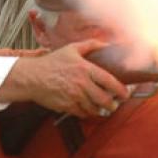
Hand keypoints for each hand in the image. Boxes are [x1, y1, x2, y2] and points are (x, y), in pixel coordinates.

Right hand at [0, 40, 129, 118]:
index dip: (121, 90)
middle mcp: (82, 84)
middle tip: (114, 104)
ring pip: (95, 109)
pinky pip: (83, 113)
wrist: (32, 77)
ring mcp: (74, 97)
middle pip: (105, 100)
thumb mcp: (71, 49)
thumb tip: (106, 43)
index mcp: (85, 69)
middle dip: (113, 104)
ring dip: (100, 110)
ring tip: (102, 107)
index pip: (110, 82)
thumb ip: (90, 45)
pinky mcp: (67, 106)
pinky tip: (87, 108)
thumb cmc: (51, 62)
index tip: (125, 94)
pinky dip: (87, 112)